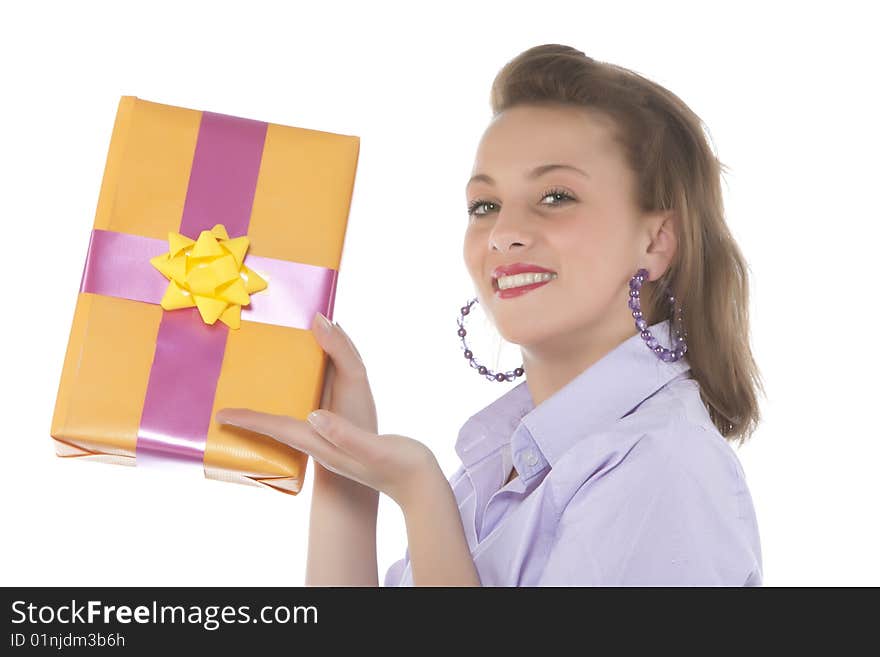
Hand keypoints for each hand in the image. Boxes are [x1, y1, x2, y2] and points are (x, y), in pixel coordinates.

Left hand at [214, 313, 437, 505]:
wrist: (419, 486)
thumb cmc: (399, 468)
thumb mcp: (372, 449)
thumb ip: (344, 434)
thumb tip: (315, 416)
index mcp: (324, 441)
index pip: (278, 428)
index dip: (250, 420)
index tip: (222, 414)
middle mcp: (323, 440)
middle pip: (282, 419)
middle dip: (258, 406)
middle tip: (236, 386)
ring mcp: (333, 438)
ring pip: (298, 412)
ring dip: (283, 396)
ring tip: (271, 376)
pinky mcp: (347, 434)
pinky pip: (319, 408)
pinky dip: (311, 390)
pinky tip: (318, 381)